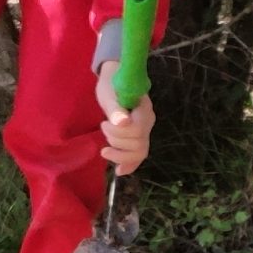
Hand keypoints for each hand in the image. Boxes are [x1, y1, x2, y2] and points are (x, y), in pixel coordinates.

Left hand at [95, 61, 156, 175]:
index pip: (138, 130)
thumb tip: (122, 122)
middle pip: (138, 143)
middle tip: (103, 126)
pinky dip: (130, 165)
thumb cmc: (110, 85)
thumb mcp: (108, 94)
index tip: (105, 122)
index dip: (119, 133)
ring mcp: (145, 131)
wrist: (114, 81)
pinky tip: (119, 171)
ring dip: (119, 153)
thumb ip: (115, 108)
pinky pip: (139, 156)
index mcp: (144, 109)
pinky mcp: (139, 138)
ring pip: (139, 152)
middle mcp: (148, 121)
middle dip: (116, 140)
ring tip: (106, 144)